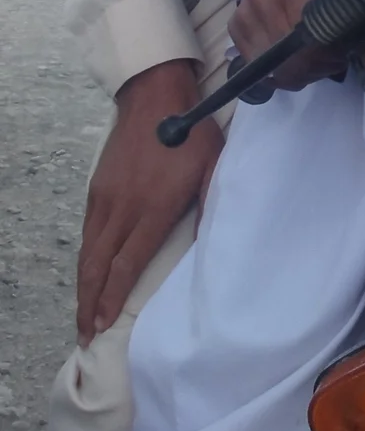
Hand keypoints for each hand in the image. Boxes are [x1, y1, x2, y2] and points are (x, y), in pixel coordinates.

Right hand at [78, 59, 222, 345]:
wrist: (154, 96)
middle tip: (85, 335)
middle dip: (89, 304)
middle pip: (98, 266)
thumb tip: (213, 246)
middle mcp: (122, 207)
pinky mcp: (97, 188)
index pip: (125, 264)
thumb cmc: (190, 133)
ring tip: (84, 315)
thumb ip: (212, 207)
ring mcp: (105, 197)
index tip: (103, 326)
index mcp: (151, 207)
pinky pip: (88, 232)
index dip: (112, 298)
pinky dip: (85, 260)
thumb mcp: (214, 168)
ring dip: (83, 286)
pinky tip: (89, 275)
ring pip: (88, 252)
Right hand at [230, 0, 353, 89]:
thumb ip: (363, 14)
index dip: (329, 57)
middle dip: (314, 67)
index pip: (307, 39)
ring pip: (270, 64)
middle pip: (287, 57)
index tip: (345, 54)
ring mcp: (247, 9)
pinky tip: (293, 52)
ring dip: (295, 69)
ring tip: (314, 53)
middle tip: (332, 58)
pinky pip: (253, 59)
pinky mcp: (236, 21)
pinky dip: (275, 66)